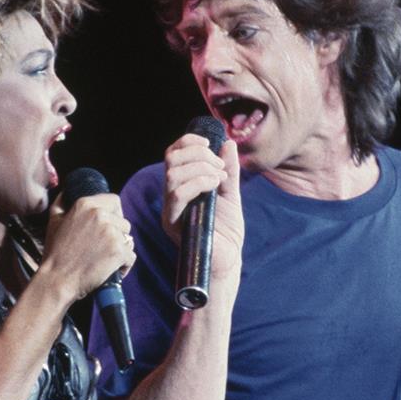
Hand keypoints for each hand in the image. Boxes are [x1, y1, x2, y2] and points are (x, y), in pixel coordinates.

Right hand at [42, 192, 135, 303]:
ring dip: (122, 249)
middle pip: (124, 222)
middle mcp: (100, 215)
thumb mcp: (54, 221)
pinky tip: (114, 271)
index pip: (114, 201)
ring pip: (129, 239)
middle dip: (118, 234)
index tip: (110, 225)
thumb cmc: (54, 253)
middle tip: (105, 248)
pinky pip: (131, 256)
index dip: (115, 213)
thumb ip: (61, 203)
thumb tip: (67, 191)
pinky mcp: (118, 251)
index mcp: (86, 205)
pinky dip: (125, 265)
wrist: (57, 279)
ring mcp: (111, 233)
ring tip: (108, 260)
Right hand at [161, 135, 243, 282]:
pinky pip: (177, 195)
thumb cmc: (227, 230)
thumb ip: (229, 169)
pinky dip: (199, 183)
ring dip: (201, 168)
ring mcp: (170, 210)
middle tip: (220, 168)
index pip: (173, 154)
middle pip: (171, 159)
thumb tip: (228, 143)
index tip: (210, 143)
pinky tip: (215, 186)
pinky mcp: (172, 224)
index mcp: (181, 186)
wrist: (228, 258)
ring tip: (220, 178)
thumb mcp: (231, 192)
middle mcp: (171, 196)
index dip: (188, 142)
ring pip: (173, 174)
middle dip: (199, 154)